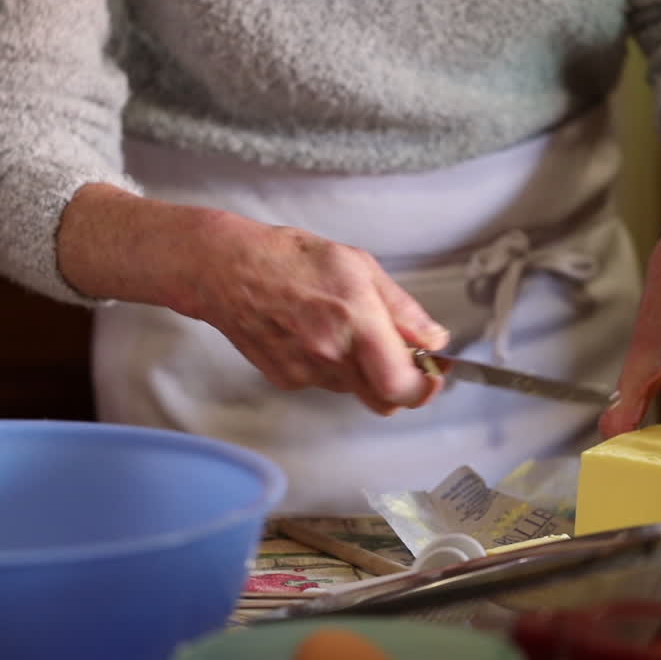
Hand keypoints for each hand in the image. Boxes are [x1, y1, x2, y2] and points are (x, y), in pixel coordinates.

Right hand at [58, 186, 447, 413]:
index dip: (425, 388)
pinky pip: (326, 384)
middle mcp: (332, 354)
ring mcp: (307, 373)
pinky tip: (316, 334)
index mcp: (356, 321)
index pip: (402, 386)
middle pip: (384, 401)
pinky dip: (333, 367)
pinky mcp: (287, 380)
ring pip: (355, 391)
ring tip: (345, 329)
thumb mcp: (358, 266)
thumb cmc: (289, 259)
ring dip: (363, 371)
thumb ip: (401, 308)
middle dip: (398, 384)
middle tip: (400, 357)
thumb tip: (434, 338)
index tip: (433, 374)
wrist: (226, 271)